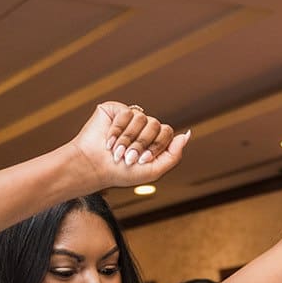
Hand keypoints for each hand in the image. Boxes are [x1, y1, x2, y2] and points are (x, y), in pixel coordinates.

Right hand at [67, 102, 189, 191]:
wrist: (94, 168)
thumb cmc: (122, 173)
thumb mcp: (154, 170)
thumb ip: (174, 155)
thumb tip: (188, 133)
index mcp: (154, 139)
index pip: (167, 132)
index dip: (157, 146)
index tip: (142, 160)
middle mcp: (143, 126)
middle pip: (156, 124)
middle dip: (141, 144)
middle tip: (128, 158)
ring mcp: (129, 116)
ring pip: (142, 118)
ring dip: (128, 139)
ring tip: (117, 151)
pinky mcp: (114, 109)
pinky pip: (126, 113)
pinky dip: (117, 130)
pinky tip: (108, 142)